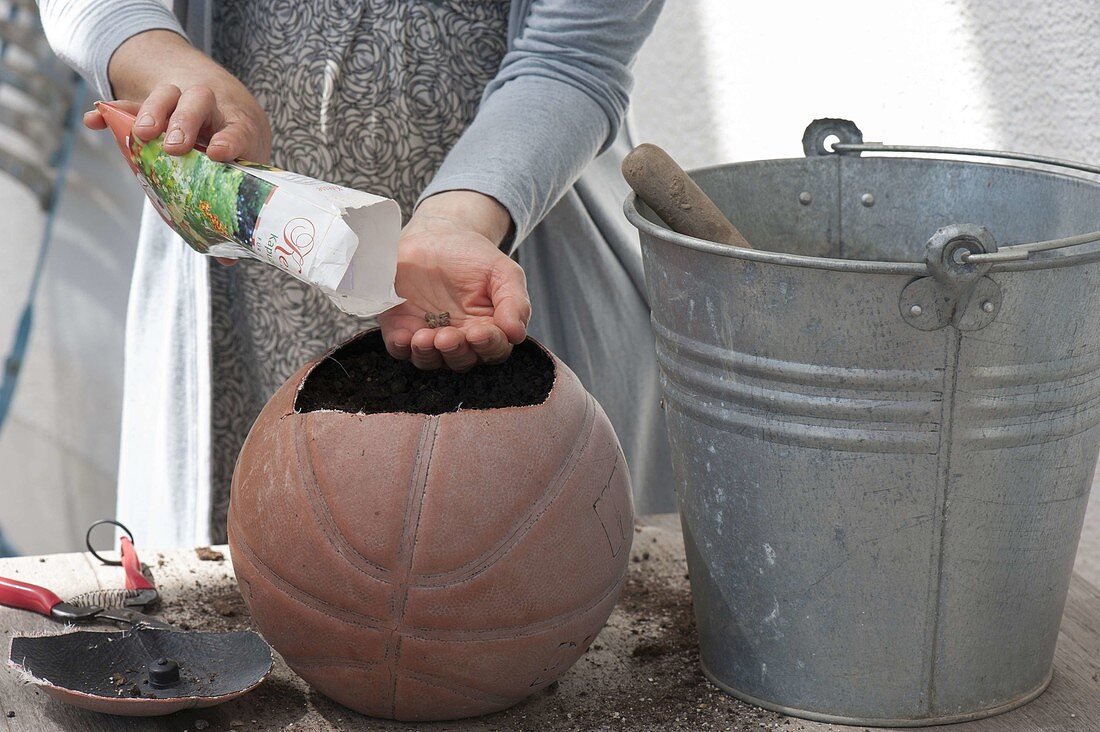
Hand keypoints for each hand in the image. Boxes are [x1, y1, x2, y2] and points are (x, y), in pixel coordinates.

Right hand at [83, 30, 272, 264]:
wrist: (223, 115)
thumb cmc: (231, 154)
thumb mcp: (235, 177)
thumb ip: (227, 213)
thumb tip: (227, 259)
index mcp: (238, 128)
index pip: (237, 131)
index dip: (230, 141)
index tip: (218, 154)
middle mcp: (210, 110)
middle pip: (198, 100)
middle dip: (185, 122)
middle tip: (175, 146)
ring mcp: (179, 105)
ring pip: (167, 95)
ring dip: (153, 112)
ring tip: (143, 135)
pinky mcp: (150, 109)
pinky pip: (128, 105)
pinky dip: (110, 112)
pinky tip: (93, 121)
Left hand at [379, 191, 530, 371]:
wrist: (436, 237)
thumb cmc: (474, 256)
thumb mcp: (503, 272)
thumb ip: (515, 302)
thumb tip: (516, 333)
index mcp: (489, 329)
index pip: (493, 349)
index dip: (488, 345)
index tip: (479, 333)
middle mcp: (460, 339)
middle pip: (461, 360)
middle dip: (455, 351)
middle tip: (447, 337)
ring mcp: (429, 336)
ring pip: (431, 360)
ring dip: (428, 354)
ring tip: (424, 338)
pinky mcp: (402, 328)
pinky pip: (400, 348)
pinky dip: (401, 347)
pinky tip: (404, 337)